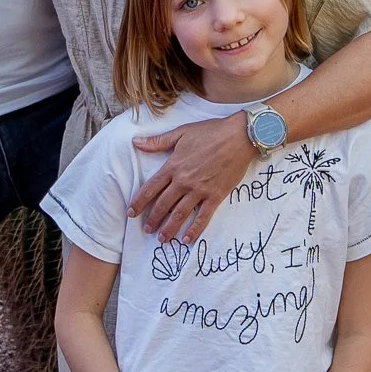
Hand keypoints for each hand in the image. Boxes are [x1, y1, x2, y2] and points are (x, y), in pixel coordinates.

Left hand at [130, 111, 256, 241]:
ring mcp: (200, 190)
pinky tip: (187, 239)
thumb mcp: (181, 133)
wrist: (239, 137)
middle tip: (146, 229)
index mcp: (173, 166)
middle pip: (163, 204)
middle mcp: (184, 181)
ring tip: (162, 238)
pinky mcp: (215, 196)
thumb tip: (136, 142)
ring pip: (180, 213)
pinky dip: (195, 229)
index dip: (139, 201)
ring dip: (169, 228)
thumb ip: (158, 141)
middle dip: (153, 219)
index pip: (151, 188)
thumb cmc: (211, 132)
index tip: (131, 213)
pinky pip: (203, 216)